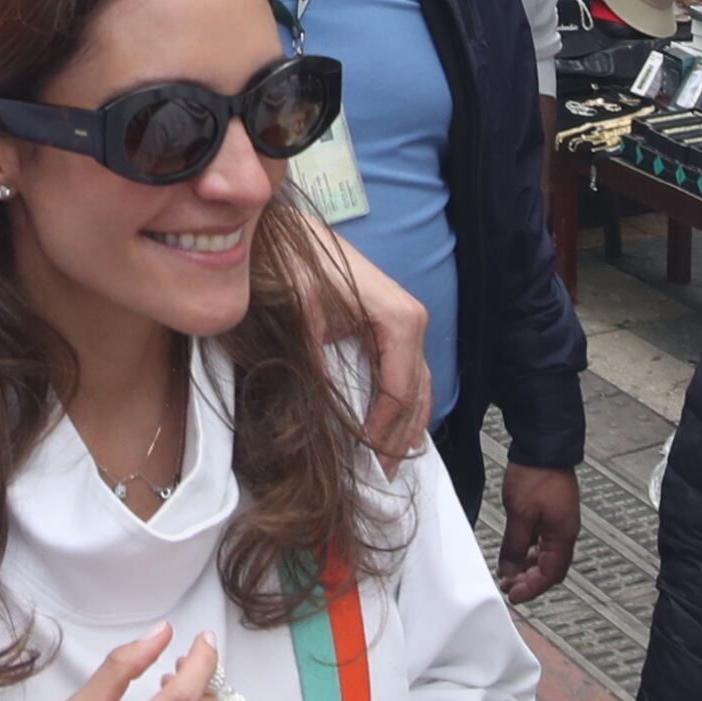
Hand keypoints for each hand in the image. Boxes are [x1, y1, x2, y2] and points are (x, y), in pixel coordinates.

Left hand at [298, 217, 429, 473]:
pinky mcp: (384, 324)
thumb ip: (313, 354)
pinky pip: (401, 370)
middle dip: (402, 433)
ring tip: (391, 459)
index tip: (368, 454)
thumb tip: (321, 402)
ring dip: (405, 422)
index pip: (402, 386)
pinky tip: (389, 426)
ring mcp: (400, 321)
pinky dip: (398, 401)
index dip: (387, 425)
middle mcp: (409, 318)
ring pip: (416, 382)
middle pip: (417, 389)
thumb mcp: (298, 307)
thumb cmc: (293, 259)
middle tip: (384, 471)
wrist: (284, 229)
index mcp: (398, 315)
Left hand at [498, 463, 580, 601]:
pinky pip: (541, 540)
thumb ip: (515, 546)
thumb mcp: (520, 515)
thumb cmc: (536, 477)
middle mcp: (564, 532)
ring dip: (527, 566)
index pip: (551, 574)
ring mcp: (559, 522)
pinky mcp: (551, 513)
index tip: (514, 596)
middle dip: (529, 581)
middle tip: (508, 587)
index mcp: (563, 536)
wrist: (543, 448)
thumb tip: (510, 571)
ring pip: (545, 555)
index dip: (533, 589)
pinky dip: (528, 550)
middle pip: (550, 568)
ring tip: (508, 573)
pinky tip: (514, 552)